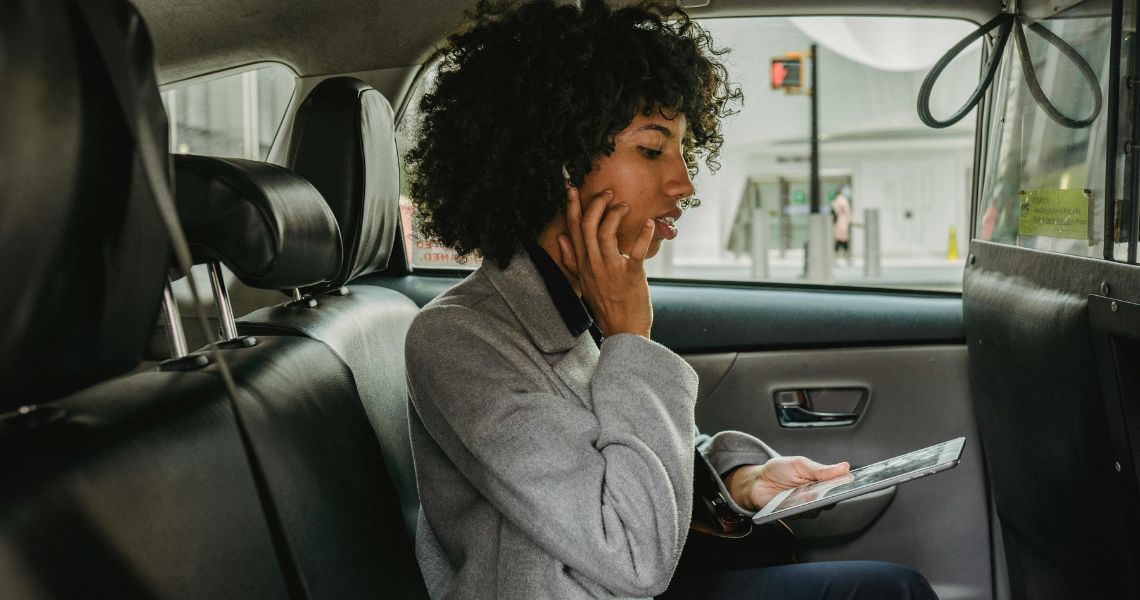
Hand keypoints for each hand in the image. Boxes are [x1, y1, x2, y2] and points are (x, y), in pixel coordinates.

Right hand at [556, 183, 654, 337]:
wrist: (623, 332)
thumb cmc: (607, 306)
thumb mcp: (584, 282)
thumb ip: (572, 259)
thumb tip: (560, 237)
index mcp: (582, 264)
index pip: (573, 230)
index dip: (571, 206)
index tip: (571, 187)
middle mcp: (593, 265)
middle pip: (586, 226)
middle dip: (595, 204)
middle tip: (607, 192)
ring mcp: (610, 270)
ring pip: (605, 233)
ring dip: (614, 214)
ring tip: (624, 206)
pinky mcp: (630, 276)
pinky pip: (635, 251)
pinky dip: (642, 235)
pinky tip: (649, 223)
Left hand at [723, 457, 850, 511]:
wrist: (756, 481)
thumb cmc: (778, 470)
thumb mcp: (800, 464)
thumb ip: (821, 469)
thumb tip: (845, 467)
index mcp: (820, 481)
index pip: (840, 485)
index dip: (850, 485)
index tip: (859, 481)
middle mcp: (816, 496)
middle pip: (832, 499)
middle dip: (835, 495)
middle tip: (837, 489)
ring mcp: (805, 507)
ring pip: (818, 509)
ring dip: (817, 502)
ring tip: (813, 494)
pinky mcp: (794, 514)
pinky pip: (802, 515)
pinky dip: (802, 508)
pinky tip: (798, 501)